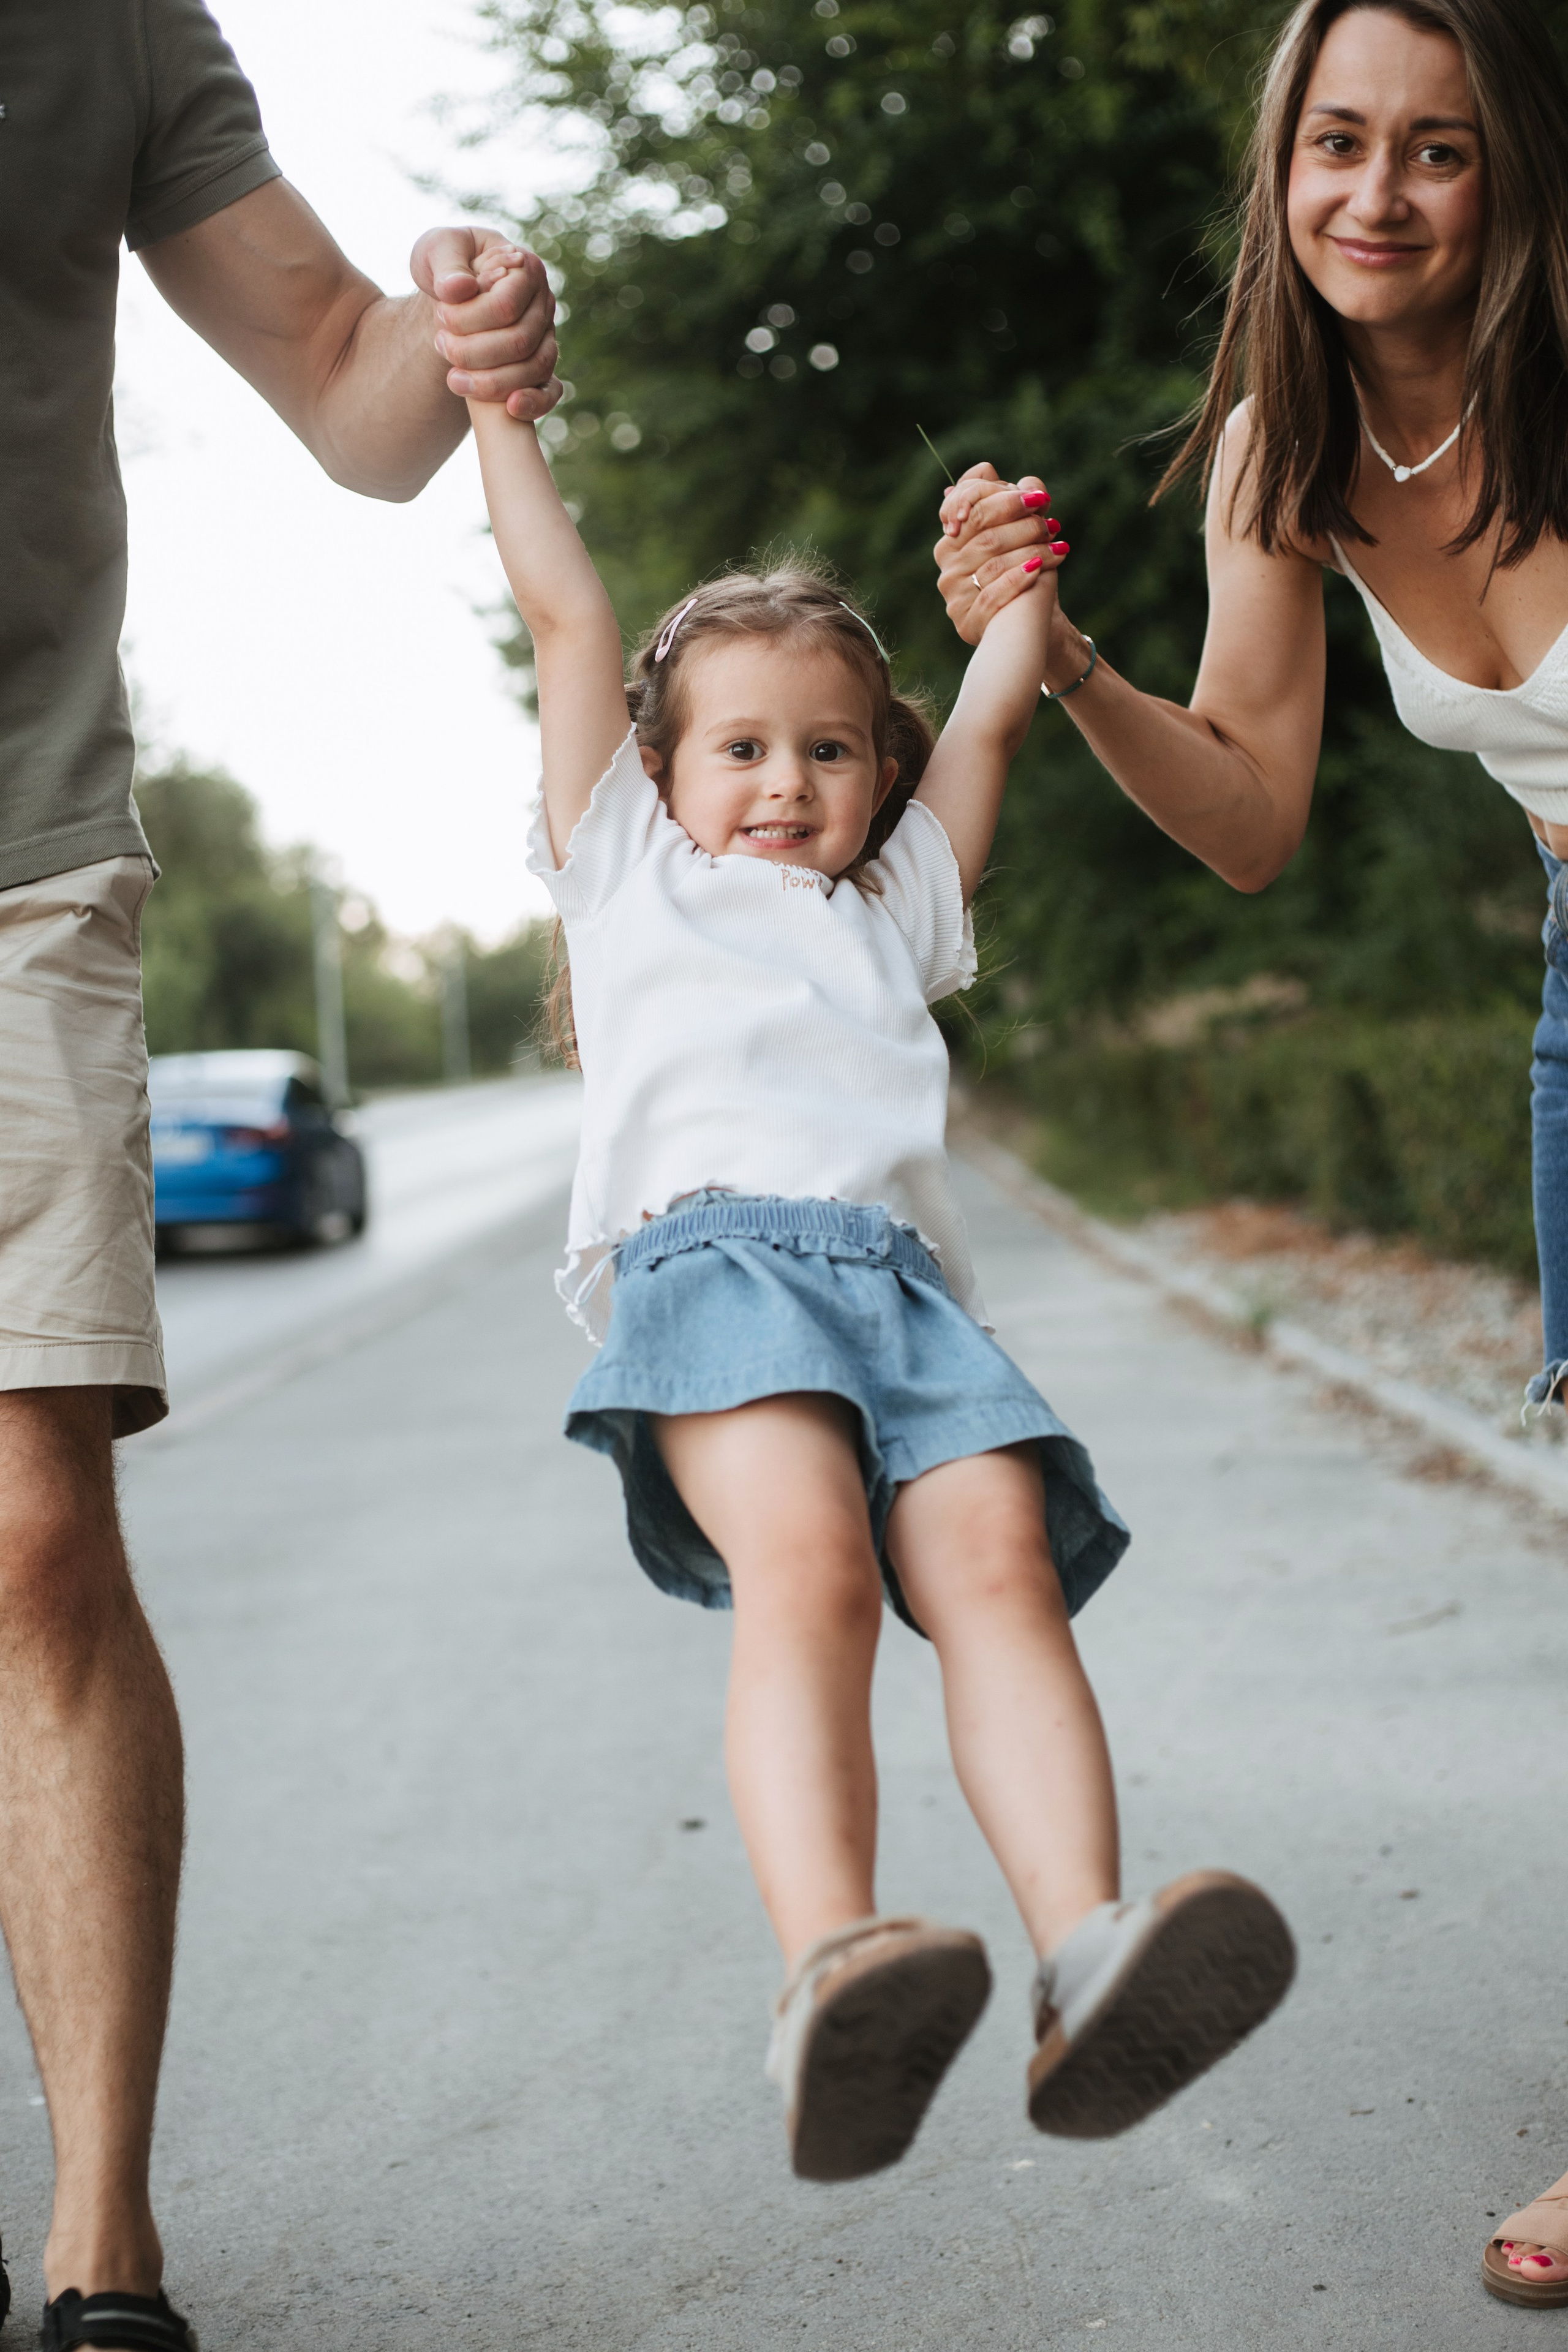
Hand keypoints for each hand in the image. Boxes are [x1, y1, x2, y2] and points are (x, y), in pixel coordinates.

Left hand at [410, 228, 561, 418]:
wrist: (452, 290)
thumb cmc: (446, 266)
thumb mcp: (437, 250)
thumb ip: (447, 265)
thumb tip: (458, 289)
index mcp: (526, 268)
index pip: (505, 305)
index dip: (469, 319)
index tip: (439, 317)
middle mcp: (543, 303)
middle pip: (520, 341)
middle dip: (474, 352)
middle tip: (440, 345)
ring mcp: (546, 336)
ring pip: (534, 369)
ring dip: (492, 382)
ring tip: (453, 380)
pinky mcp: (540, 365)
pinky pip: (550, 391)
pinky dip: (534, 403)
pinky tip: (511, 409)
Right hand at [933, 462, 1066, 643]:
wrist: (1025, 628)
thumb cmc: (1024, 575)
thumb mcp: (1023, 537)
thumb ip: (1020, 508)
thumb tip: (1027, 483)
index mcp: (953, 540)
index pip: (967, 504)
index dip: (1001, 497)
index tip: (1037, 498)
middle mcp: (948, 566)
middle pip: (982, 530)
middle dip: (1020, 521)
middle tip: (1049, 520)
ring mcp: (954, 596)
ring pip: (992, 561)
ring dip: (1029, 548)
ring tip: (1056, 542)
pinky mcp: (967, 622)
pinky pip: (993, 595)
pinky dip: (1020, 578)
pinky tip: (1043, 568)